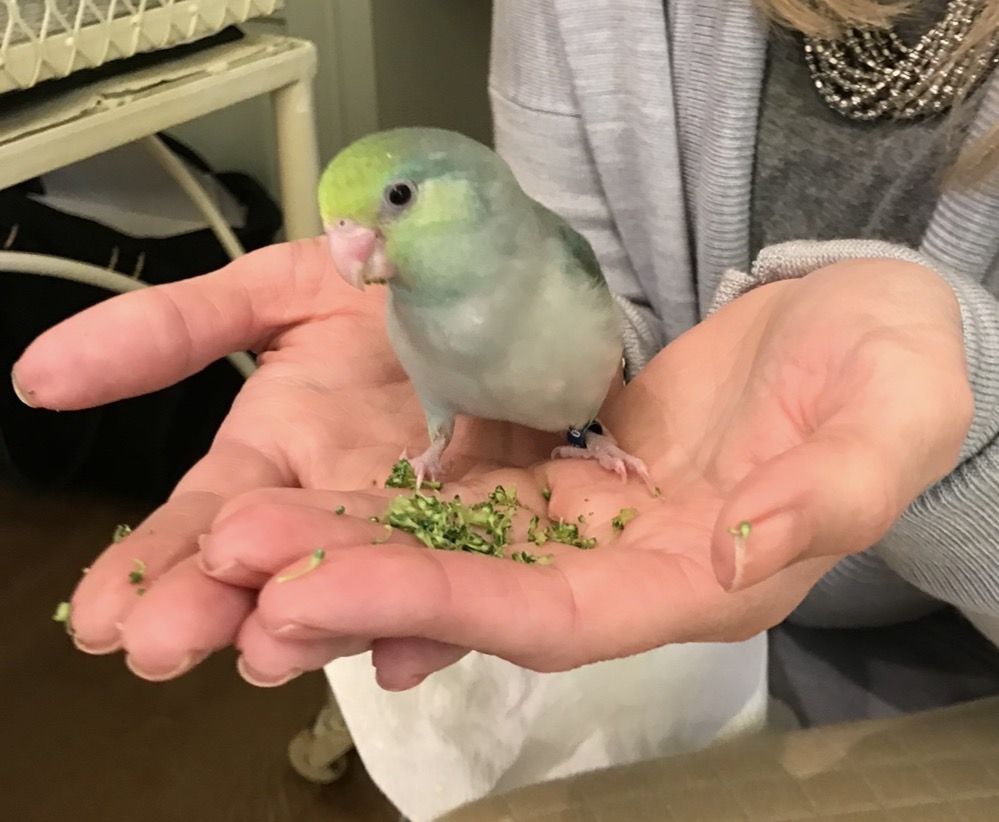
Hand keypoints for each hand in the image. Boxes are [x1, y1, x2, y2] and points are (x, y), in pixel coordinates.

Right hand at [13, 238, 552, 678]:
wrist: (499, 280)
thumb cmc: (389, 282)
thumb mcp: (283, 289)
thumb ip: (178, 329)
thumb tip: (37, 376)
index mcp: (280, 452)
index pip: (207, 519)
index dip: (158, 563)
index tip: (101, 616)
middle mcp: (337, 505)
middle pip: (271, 569)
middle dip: (215, 607)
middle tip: (161, 647)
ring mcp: (414, 528)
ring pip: (356, 594)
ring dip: (310, 629)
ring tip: (262, 653)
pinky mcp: (492, 537)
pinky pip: (461, 593)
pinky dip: (430, 626)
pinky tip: (400, 654)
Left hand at [196, 259, 972, 687]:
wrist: (853, 323)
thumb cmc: (887, 365)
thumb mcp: (892, 411)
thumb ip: (832, 490)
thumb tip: (742, 551)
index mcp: (698, 578)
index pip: (553, 614)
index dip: (437, 607)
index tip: (321, 591)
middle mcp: (624, 567)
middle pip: (473, 594)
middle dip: (352, 587)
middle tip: (230, 568)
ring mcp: (586, 521)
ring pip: (449, 547)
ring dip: (344, 545)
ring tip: (232, 536)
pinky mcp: (562, 470)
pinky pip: (461, 493)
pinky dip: (386, 498)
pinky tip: (312, 494)